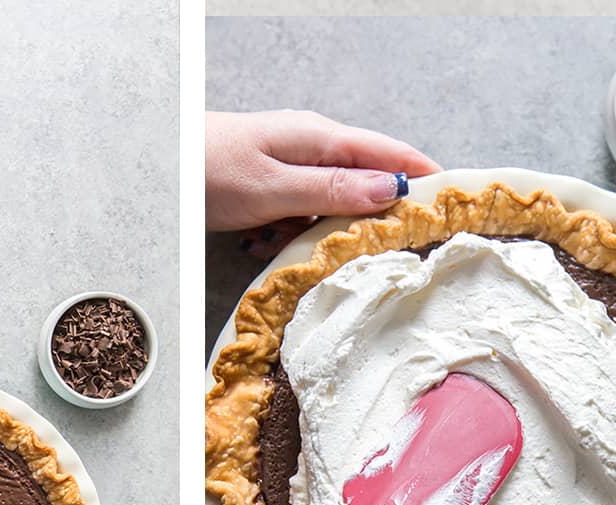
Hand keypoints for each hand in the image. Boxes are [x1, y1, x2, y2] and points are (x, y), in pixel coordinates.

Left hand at [206, 110, 441, 230]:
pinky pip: (298, 213)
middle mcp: (312, 148)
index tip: (458, 205)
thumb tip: (391, 190)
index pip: (392, 155)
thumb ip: (333, 189)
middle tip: (390, 253)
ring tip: (302, 251)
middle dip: (376, 216)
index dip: (427, 177)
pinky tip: (264, 243)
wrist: (158, 165)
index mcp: (321, 139)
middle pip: (366, 181)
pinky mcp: (270, 186)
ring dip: (322, 232)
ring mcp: (291, 166)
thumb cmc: (208, 170)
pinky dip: (289, 232)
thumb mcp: (275, 187)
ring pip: (330, 204)